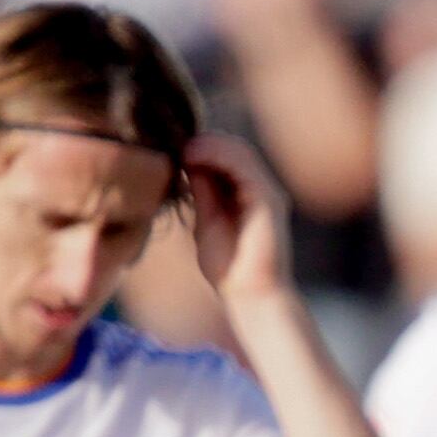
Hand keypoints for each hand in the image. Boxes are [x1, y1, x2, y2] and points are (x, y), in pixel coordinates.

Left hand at [184, 134, 290, 309]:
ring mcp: (267, 192)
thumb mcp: (205, 220)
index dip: (197, 146)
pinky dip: (218, 155)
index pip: (224, 154)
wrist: (251, 296)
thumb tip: (186, 161)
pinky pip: (244, 166)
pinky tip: (192, 157)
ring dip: (208, 143)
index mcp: (247, 192)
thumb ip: (201, 192)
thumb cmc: (229, 266)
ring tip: (180, 148)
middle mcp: (260, 187)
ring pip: (239, 149)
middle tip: (170, 141)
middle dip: (202, 140)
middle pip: (232, 146)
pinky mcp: (269, 200)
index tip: (167, 146)